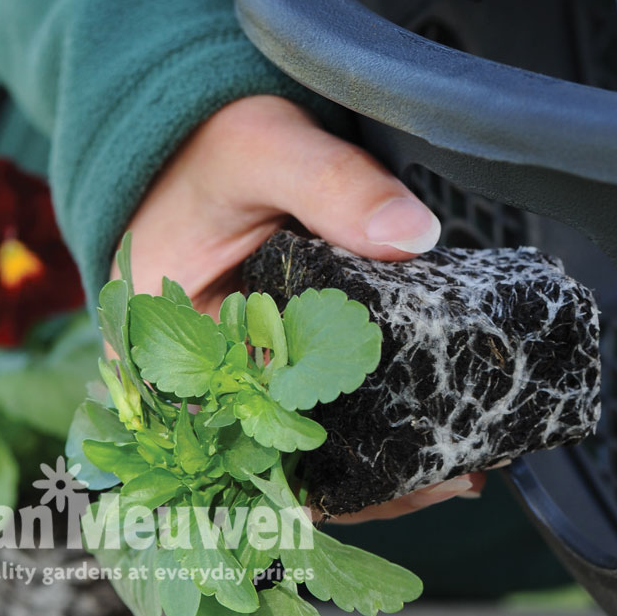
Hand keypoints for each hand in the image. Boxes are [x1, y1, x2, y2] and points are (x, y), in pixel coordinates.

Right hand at [116, 94, 482, 519]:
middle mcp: (188, 379)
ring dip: (370, 463)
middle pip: (279, 454)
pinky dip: (363, 427)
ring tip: (454, 469)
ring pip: (300, 446)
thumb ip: (332, 184)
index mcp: (163, 346)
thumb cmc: (207, 146)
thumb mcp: (264, 148)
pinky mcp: (262, 360)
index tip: (403, 465)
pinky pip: (311, 411)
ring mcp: (229, 374)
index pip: (245, 433)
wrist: (198, 140)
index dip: (326, 462)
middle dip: (363, 475)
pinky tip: (420, 440)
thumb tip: (413, 235)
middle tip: (450, 475)